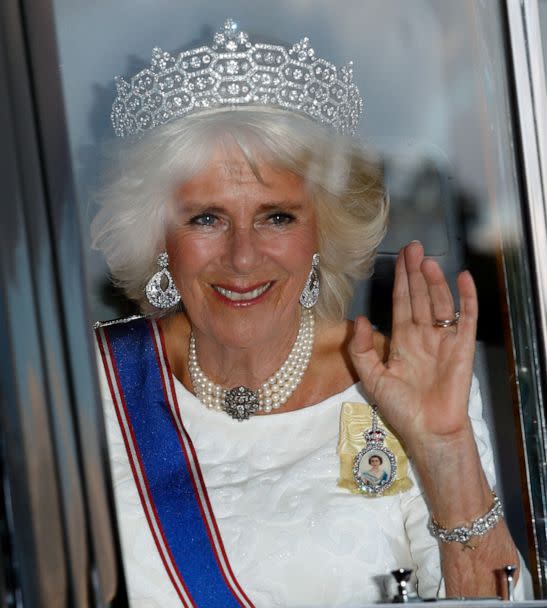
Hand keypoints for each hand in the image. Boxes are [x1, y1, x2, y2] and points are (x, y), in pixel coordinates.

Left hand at [349, 242, 477, 450]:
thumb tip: (361, 318)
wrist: (428, 430)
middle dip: (416, 272)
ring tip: (427, 261)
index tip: (400, 258)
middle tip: (414, 247)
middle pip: (420, 296)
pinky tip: (463, 279)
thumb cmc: (401, 408)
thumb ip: (362, 348)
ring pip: (440, 302)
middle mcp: (423, 335)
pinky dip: (467, 298)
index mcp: (402, 340)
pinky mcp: (462, 347)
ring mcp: (444, 339)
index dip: (401, 281)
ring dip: (435, 281)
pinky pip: (467, 317)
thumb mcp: (372, 377)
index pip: (402, 302)